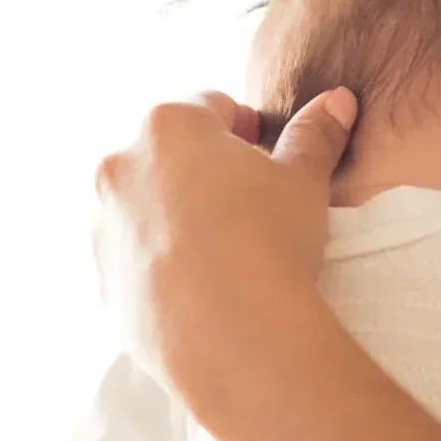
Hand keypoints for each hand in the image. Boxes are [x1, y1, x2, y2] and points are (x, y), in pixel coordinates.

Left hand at [92, 88, 356, 413]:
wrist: (235, 339)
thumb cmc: (270, 242)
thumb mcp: (303, 181)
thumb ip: (315, 134)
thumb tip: (337, 101)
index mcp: (167, 127)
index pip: (210, 106)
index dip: (245, 128)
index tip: (267, 156)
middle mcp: (121, 167)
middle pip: (168, 153)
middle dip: (204, 170)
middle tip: (248, 204)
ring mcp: (105, 227)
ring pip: (144, 206)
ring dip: (176, 216)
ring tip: (224, 250)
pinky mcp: (103, 282)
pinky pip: (134, 259)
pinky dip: (160, 263)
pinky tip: (201, 287)